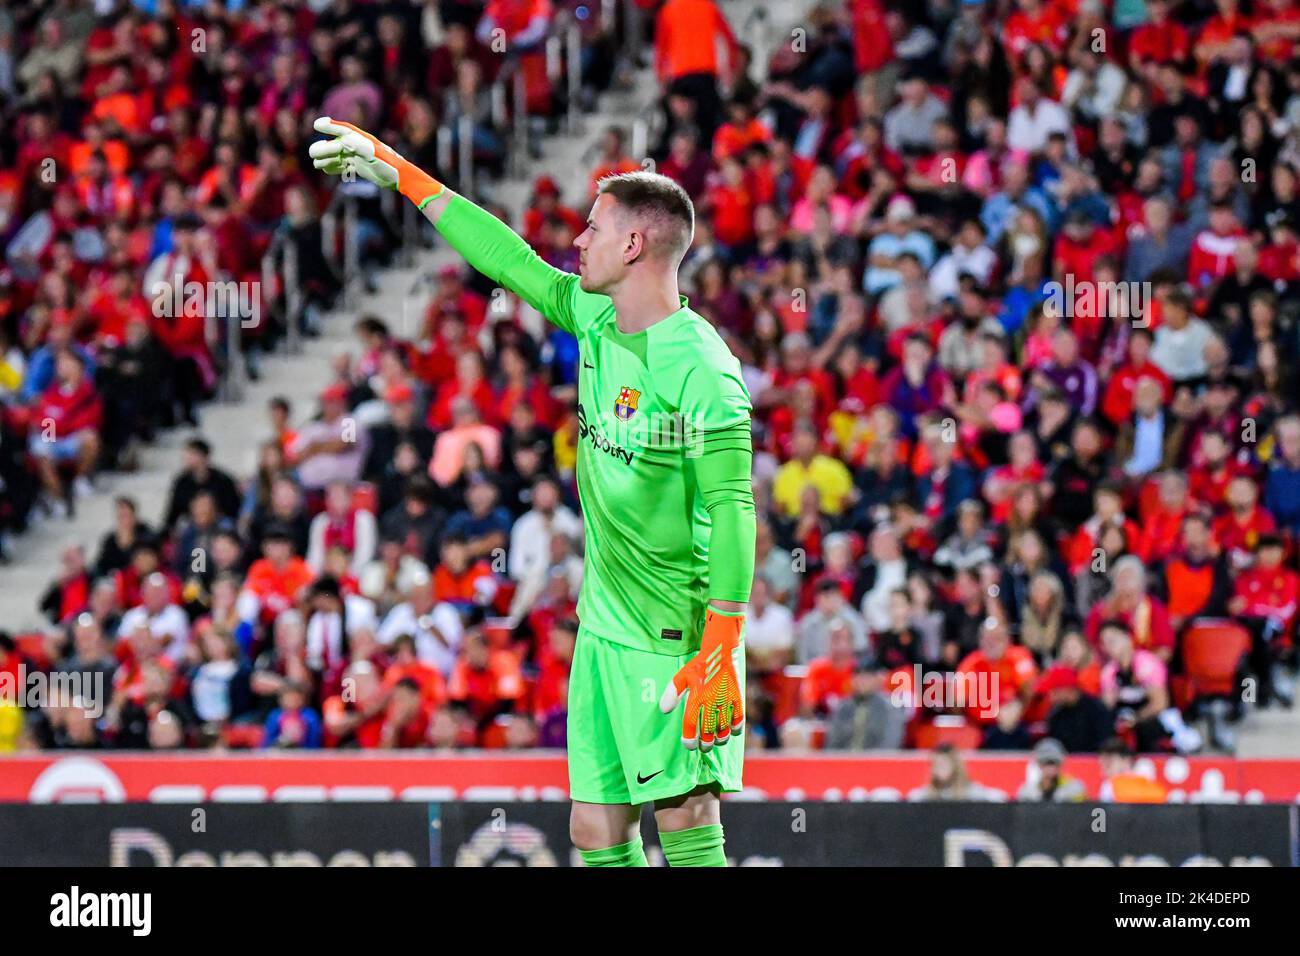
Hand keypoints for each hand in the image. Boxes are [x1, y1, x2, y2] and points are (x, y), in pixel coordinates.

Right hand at [308, 117, 443, 205]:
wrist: (400, 177)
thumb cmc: (388, 164)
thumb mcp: (372, 154)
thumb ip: (357, 147)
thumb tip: (341, 142)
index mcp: (362, 140)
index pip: (344, 130)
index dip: (330, 126)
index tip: (317, 125)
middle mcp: (360, 146)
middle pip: (337, 144)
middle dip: (324, 148)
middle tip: (312, 153)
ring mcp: (360, 156)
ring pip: (338, 155)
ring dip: (327, 158)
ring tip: (316, 164)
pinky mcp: (361, 166)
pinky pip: (344, 164)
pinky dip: (335, 166)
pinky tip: (326, 170)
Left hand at [659, 609, 744, 750]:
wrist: (719, 651)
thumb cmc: (698, 666)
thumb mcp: (681, 677)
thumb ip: (672, 693)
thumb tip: (663, 710)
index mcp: (695, 695)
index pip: (690, 722)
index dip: (689, 737)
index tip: (689, 744)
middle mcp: (710, 699)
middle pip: (707, 730)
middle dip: (705, 743)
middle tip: (703, 747)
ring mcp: (725, 698)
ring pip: (724, 727)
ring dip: (720, 738)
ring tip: (717, 741)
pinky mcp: (737, 696)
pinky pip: (739, 717)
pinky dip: (736, 727)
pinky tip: (732, 731)